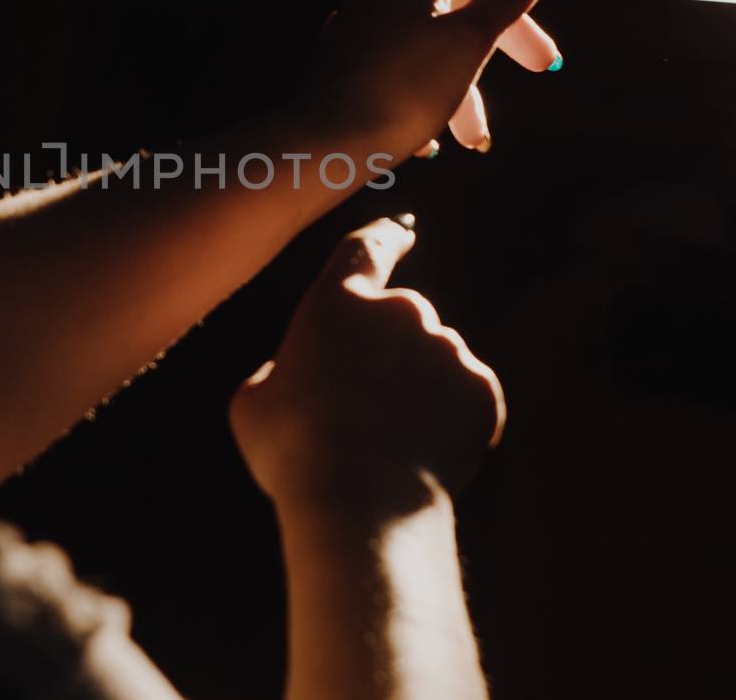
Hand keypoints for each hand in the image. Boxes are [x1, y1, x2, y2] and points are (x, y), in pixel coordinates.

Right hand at [229, 217, 504, 509]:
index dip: (383, 238)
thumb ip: (276, 373)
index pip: (365, 250)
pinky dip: (452, 421)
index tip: (402, 231)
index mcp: (339, 302)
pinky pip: (468, 398)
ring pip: (437, 361)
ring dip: (421, 390)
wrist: (363, 504)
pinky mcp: (482, 388)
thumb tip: (288, 377)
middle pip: (401, 320)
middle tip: (363, 411)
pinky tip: (421, 455)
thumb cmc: (295, 453)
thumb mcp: (253, 404)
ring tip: (389, 445)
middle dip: (389, 355)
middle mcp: (400, 311)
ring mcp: (447, 348)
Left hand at [295, 0, 558, 161]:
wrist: (325, 143)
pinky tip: (431, 141)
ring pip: (428, 41)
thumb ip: (502, 3)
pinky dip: (426, 94)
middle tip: (543, 65)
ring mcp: (358, 26)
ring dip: (462, 85)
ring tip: (473, 139)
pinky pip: (400, 68)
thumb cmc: (405, 88)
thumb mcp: (467, 44)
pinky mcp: (343, 63)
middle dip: (502, 34)